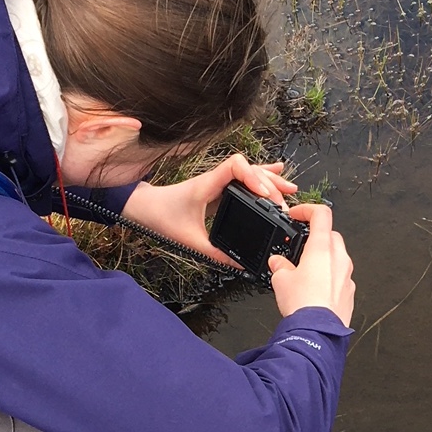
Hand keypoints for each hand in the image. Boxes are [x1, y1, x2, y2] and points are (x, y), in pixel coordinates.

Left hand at [121, 152, 296, 264]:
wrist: (142, 208)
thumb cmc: (161, 217)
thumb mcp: (189, 240)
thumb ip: (215, 254)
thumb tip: (239, 265)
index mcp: (207, 185)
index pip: (236, 166)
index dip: (254, 176)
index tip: (265, 193)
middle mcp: (214, 179)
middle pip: (249, 170)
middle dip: (270, 183)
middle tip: (285, 200)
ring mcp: (217, 182)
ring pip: (248, 173)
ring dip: (268, 180)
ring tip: (289, 189)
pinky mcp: (217, 188)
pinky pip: (243, 180)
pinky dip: (260, 179)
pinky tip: (275, 175)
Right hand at [269, 204, 354, 324]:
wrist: (316, 332)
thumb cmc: (303, 305)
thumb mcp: (280, 280)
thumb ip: (279, 266)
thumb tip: (277, 263)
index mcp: (322, 248)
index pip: (321, 214)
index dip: (307, 209)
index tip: (297, 215)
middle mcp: (339, 259)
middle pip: (331, 235)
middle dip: (315, 237)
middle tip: (299, 247)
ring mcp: (347, 276)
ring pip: (337, 257)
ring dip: (323, 258)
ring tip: (305, 272)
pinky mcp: (349, 292)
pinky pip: (340, 277)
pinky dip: (329, 277)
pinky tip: (315, 289)